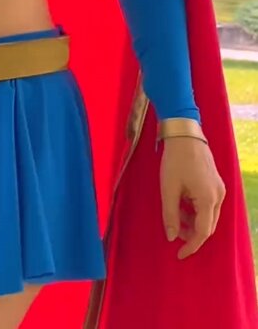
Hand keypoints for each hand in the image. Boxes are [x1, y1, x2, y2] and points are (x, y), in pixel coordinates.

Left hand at [159, 136, 225, 258]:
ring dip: (193, 221)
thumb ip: (170, 215)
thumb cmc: (175, 160)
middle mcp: (218, 196)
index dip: (191, 246)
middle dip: (191, 234)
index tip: (179, 255)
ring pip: (208, 215)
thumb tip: (172, 237)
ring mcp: (219, 188)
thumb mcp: (168, 188)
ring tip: (175, 215)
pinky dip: (196, 210)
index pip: (202, 233)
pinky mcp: (216, 182)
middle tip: (174, 233)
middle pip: (208, 226)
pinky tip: (182, 203)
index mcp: (208, 199)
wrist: (185, 133)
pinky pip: (208, 204)